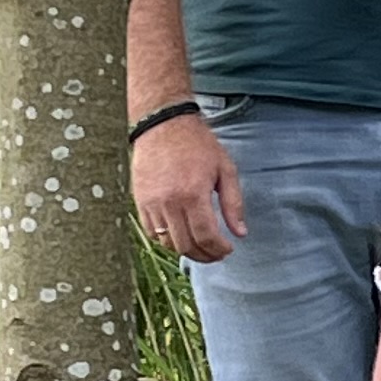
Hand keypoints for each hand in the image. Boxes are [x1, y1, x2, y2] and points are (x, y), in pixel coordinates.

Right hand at [134, 111, 246, 262]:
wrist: (163, 124)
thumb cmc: (198, 144)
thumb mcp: (225, 170)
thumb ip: (234, 204)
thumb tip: (240, 233)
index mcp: (193, 194)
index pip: (206, 237)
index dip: (219, 249)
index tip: (228, 249)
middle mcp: (170, 202)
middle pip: (186, 245)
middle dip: (205, 255)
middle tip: (216, 253)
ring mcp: (152, 203)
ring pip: (168, 243)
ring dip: (186, 251)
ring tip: (200, 246)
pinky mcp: (140, 201)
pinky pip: (151, 233)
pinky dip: (167, 240)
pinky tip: (181, 235)